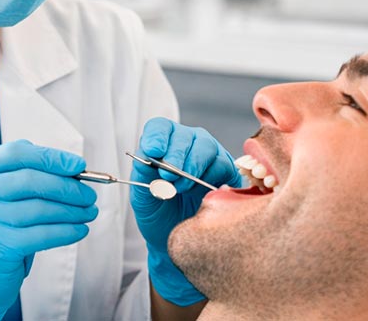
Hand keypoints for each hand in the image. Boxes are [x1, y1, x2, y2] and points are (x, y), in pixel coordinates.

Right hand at [0, 140, 98, 320]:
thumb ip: (22, 183)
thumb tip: (72, 172)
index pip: (14, 153)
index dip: (50, 157)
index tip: (77, 165)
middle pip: (29, 179)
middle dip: (67, 186)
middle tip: (87, 195)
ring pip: (39, 208)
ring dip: (71, 210)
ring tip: (88, 213)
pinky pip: (42, 234)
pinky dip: (66, 231)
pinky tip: (79, 230)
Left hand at [130, 118, 240, 305]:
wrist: (175, 239)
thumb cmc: (157, 214)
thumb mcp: (141, 197)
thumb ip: (142, 174)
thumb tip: (147, 154)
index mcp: (162, 145)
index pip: (160, 128)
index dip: (158, 135)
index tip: (153, 150)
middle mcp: (187, 145)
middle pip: (187, 136)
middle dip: (177, 156)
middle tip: (168, 177)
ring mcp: (208, 156)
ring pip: (207, 147)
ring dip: (194, 168)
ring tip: (181, 189)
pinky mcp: (226, 173)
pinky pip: (225, 166)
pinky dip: (212, 179)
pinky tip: (201, 193)